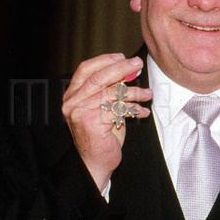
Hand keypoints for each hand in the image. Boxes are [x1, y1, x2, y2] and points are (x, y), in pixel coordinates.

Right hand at [62, 53, 151, 190]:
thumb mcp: (102, 108)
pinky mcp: (92, 123)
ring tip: (147, 94)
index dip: (105, 60)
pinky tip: (142, 112)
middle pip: (99, 78)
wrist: (95, 162)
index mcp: (72, 95)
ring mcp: (80, 113)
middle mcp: (73, 102)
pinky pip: (118, 109)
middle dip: (121, 69)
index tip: (122, 57)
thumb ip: (108, 90)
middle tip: (137, 65)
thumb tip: (128, 71)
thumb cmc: (101, 135)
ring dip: (134, 92)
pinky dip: (134, 109)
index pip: (85, 69)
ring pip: (111, 93)